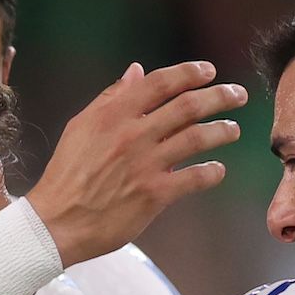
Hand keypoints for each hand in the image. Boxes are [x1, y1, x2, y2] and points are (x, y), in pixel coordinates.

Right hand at [27, 62, 247, 266]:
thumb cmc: (67, 175)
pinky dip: (212, 172)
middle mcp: (133, 134)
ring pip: (197, 138)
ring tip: (233, 130)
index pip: (161, 83)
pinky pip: (195, 178)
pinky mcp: (154, 195)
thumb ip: (110, 98)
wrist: (56, 222)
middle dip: (219, 96)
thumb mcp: (81, 127)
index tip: (209, 71)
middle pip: (188, 106)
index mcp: (114, 114)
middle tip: (238, 95)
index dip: (190, 73)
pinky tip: (217, 169)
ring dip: (222, 131)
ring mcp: (146, 165)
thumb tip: (136, 72)